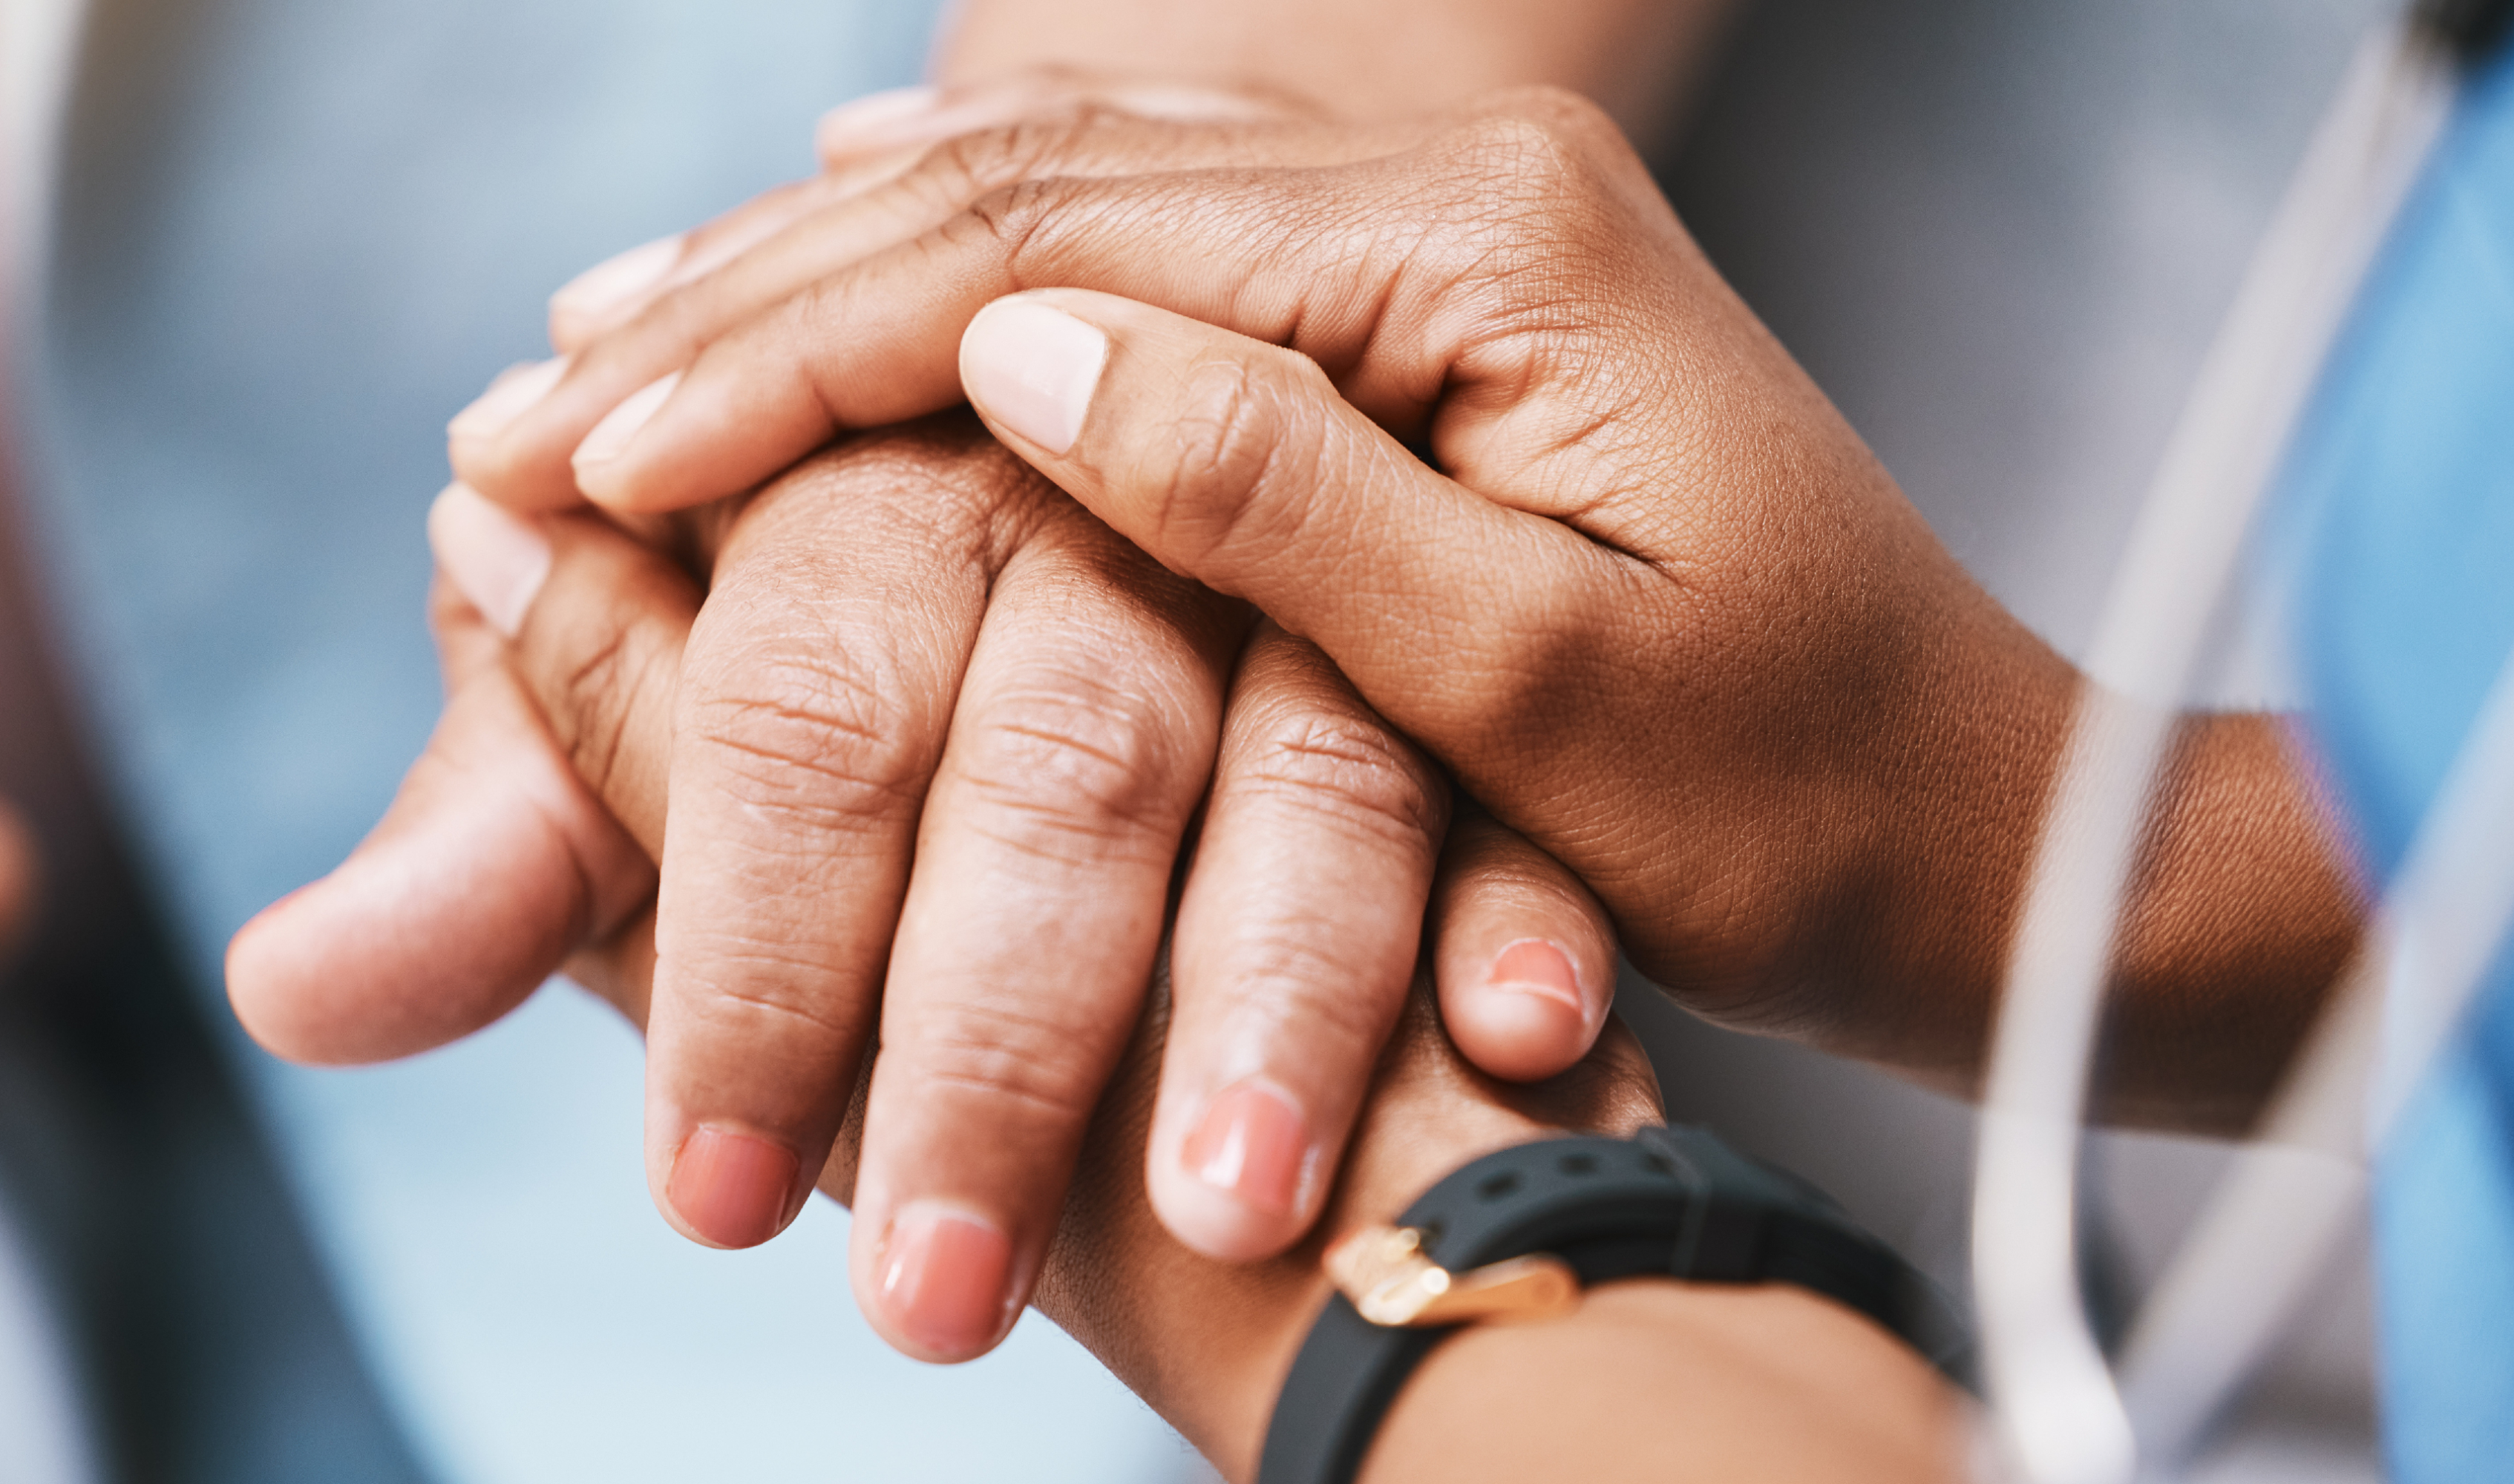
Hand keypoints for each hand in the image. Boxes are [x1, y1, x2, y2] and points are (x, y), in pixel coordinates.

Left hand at [226, 423, 1620, 1361]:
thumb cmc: (843, 726)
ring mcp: (1304, 601)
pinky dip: (1517, 923)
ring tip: (1221, 1227)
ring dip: (1264, 1003)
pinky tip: (1525, 1043)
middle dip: (988, 1049)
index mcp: (870, 496)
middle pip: (1051, 770)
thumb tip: (292, 988)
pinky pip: (1519, 803)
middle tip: (925, 1306)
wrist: (1082, 502)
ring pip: (1304, 786)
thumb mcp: (665, 787)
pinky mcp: (1471, 694)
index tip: (715, 1204)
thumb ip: (514, 876)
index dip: (750, 971)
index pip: (794, 720)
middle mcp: (1095, 521)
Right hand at [434, 93, 2360, 1122]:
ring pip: (1070, 192)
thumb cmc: (1790, 801)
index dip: (799, 344)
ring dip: (830, 265)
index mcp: (1478, 250)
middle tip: (534, 393)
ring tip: (615, 334)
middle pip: (1038, 186)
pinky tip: (843, 242)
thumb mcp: (1540, 693)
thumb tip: (1023, 354)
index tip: (595, 436)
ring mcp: (1448, 218)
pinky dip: (968, 253)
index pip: (1057, 248)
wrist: (1979, 819)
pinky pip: (1150, 227)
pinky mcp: (1436, 290)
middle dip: (763, 293)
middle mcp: (1456, 185)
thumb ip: (1282, 504)